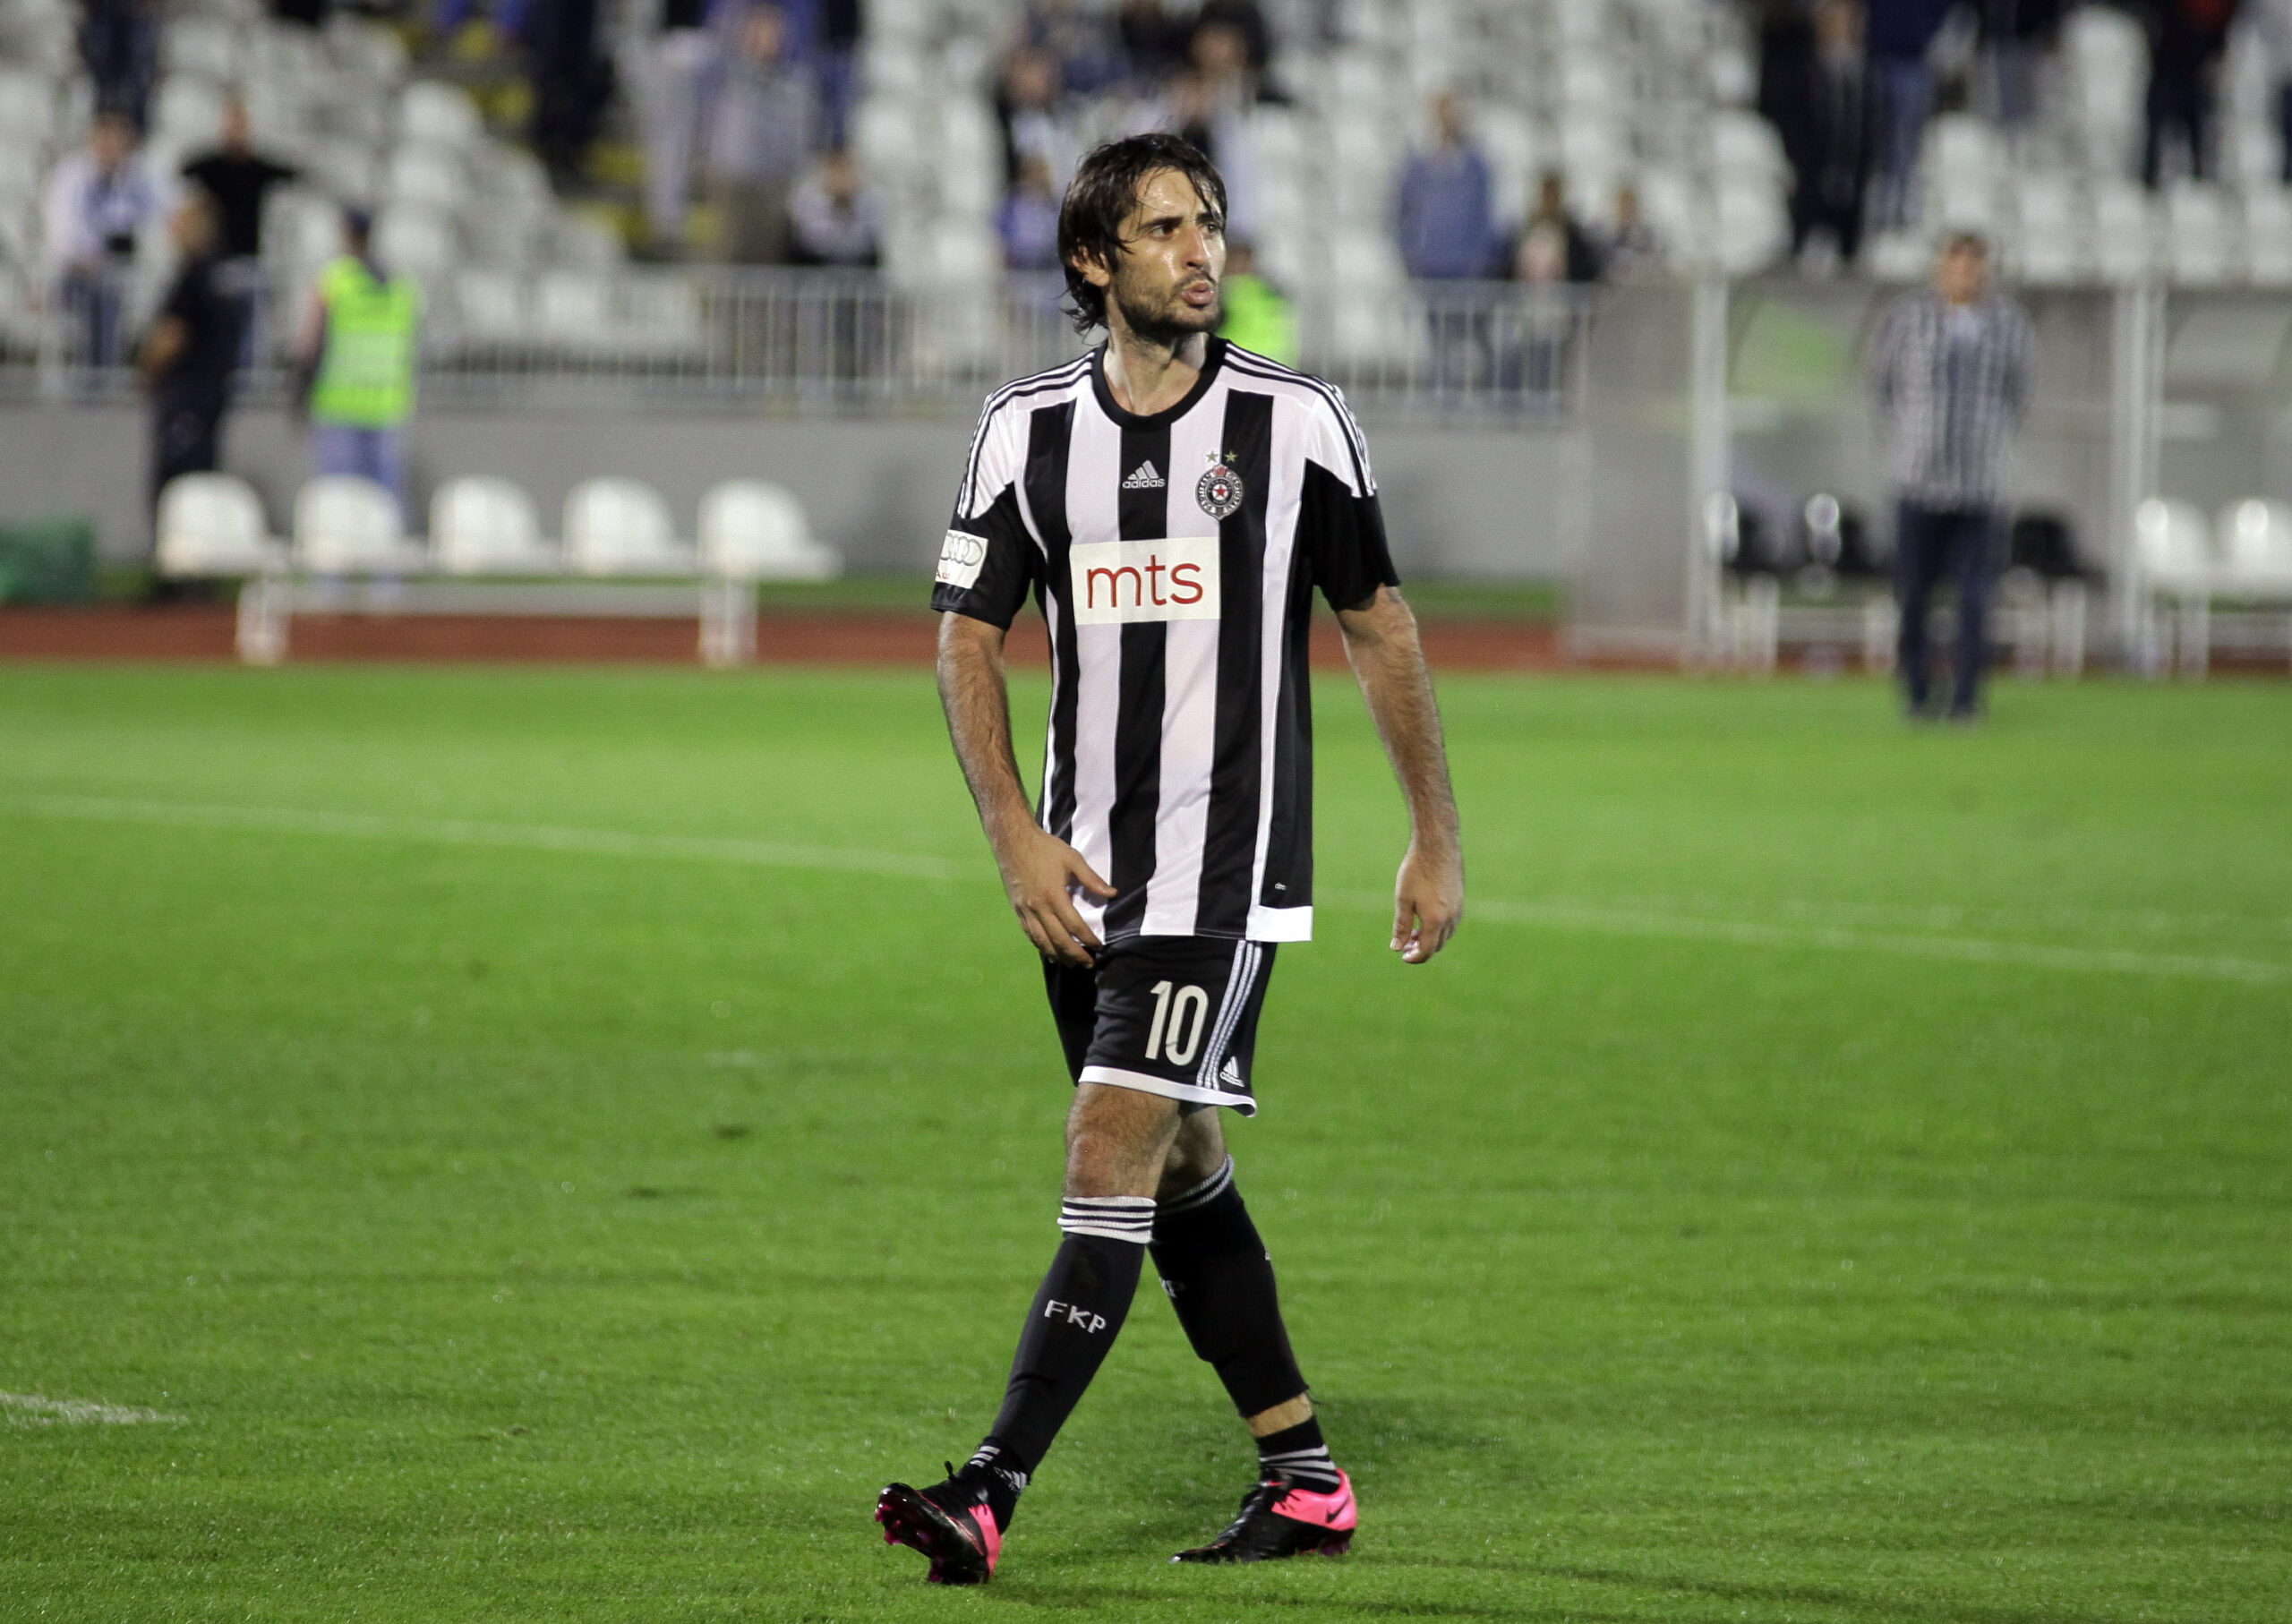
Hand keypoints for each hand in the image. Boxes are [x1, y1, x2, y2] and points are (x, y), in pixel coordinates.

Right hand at [995, 824, 1115, 966]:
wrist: (1013, 840)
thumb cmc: (1044, 847)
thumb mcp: (1072, 858)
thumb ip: (1092, 878)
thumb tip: (1112, 893)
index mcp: (1054, 895)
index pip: (1074, 925)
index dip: (1088, 939)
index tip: (1099, 946)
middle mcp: (1038, 907)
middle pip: (1058, 939)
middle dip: (1075, 954)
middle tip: (1088, 963)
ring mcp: (1026, 910)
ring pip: (1042, 941)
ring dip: (1057, 955)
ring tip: (1070, 964)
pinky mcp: (1018, 909)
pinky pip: (1030, 934)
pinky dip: (1041, 946)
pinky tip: (1049, 952)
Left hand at [1390, 841, 1461, 964]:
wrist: (1437, 847)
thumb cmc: (1417, 871)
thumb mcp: (1403, 899)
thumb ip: (1401, 926)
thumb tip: (1397, 947)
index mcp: (1435, 921)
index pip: (1427, 951)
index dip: (1414, 957)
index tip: (1403, 956)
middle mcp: (1451, 919)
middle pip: (1437, 945)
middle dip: (1421, 949)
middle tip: (1404, 944)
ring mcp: (1458, 910)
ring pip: (1446, 935)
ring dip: (1431, 939)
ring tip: (1413, 933)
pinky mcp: (1460, 901)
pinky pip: (1451, 924)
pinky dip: (1439, 928)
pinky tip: (1426, 919)